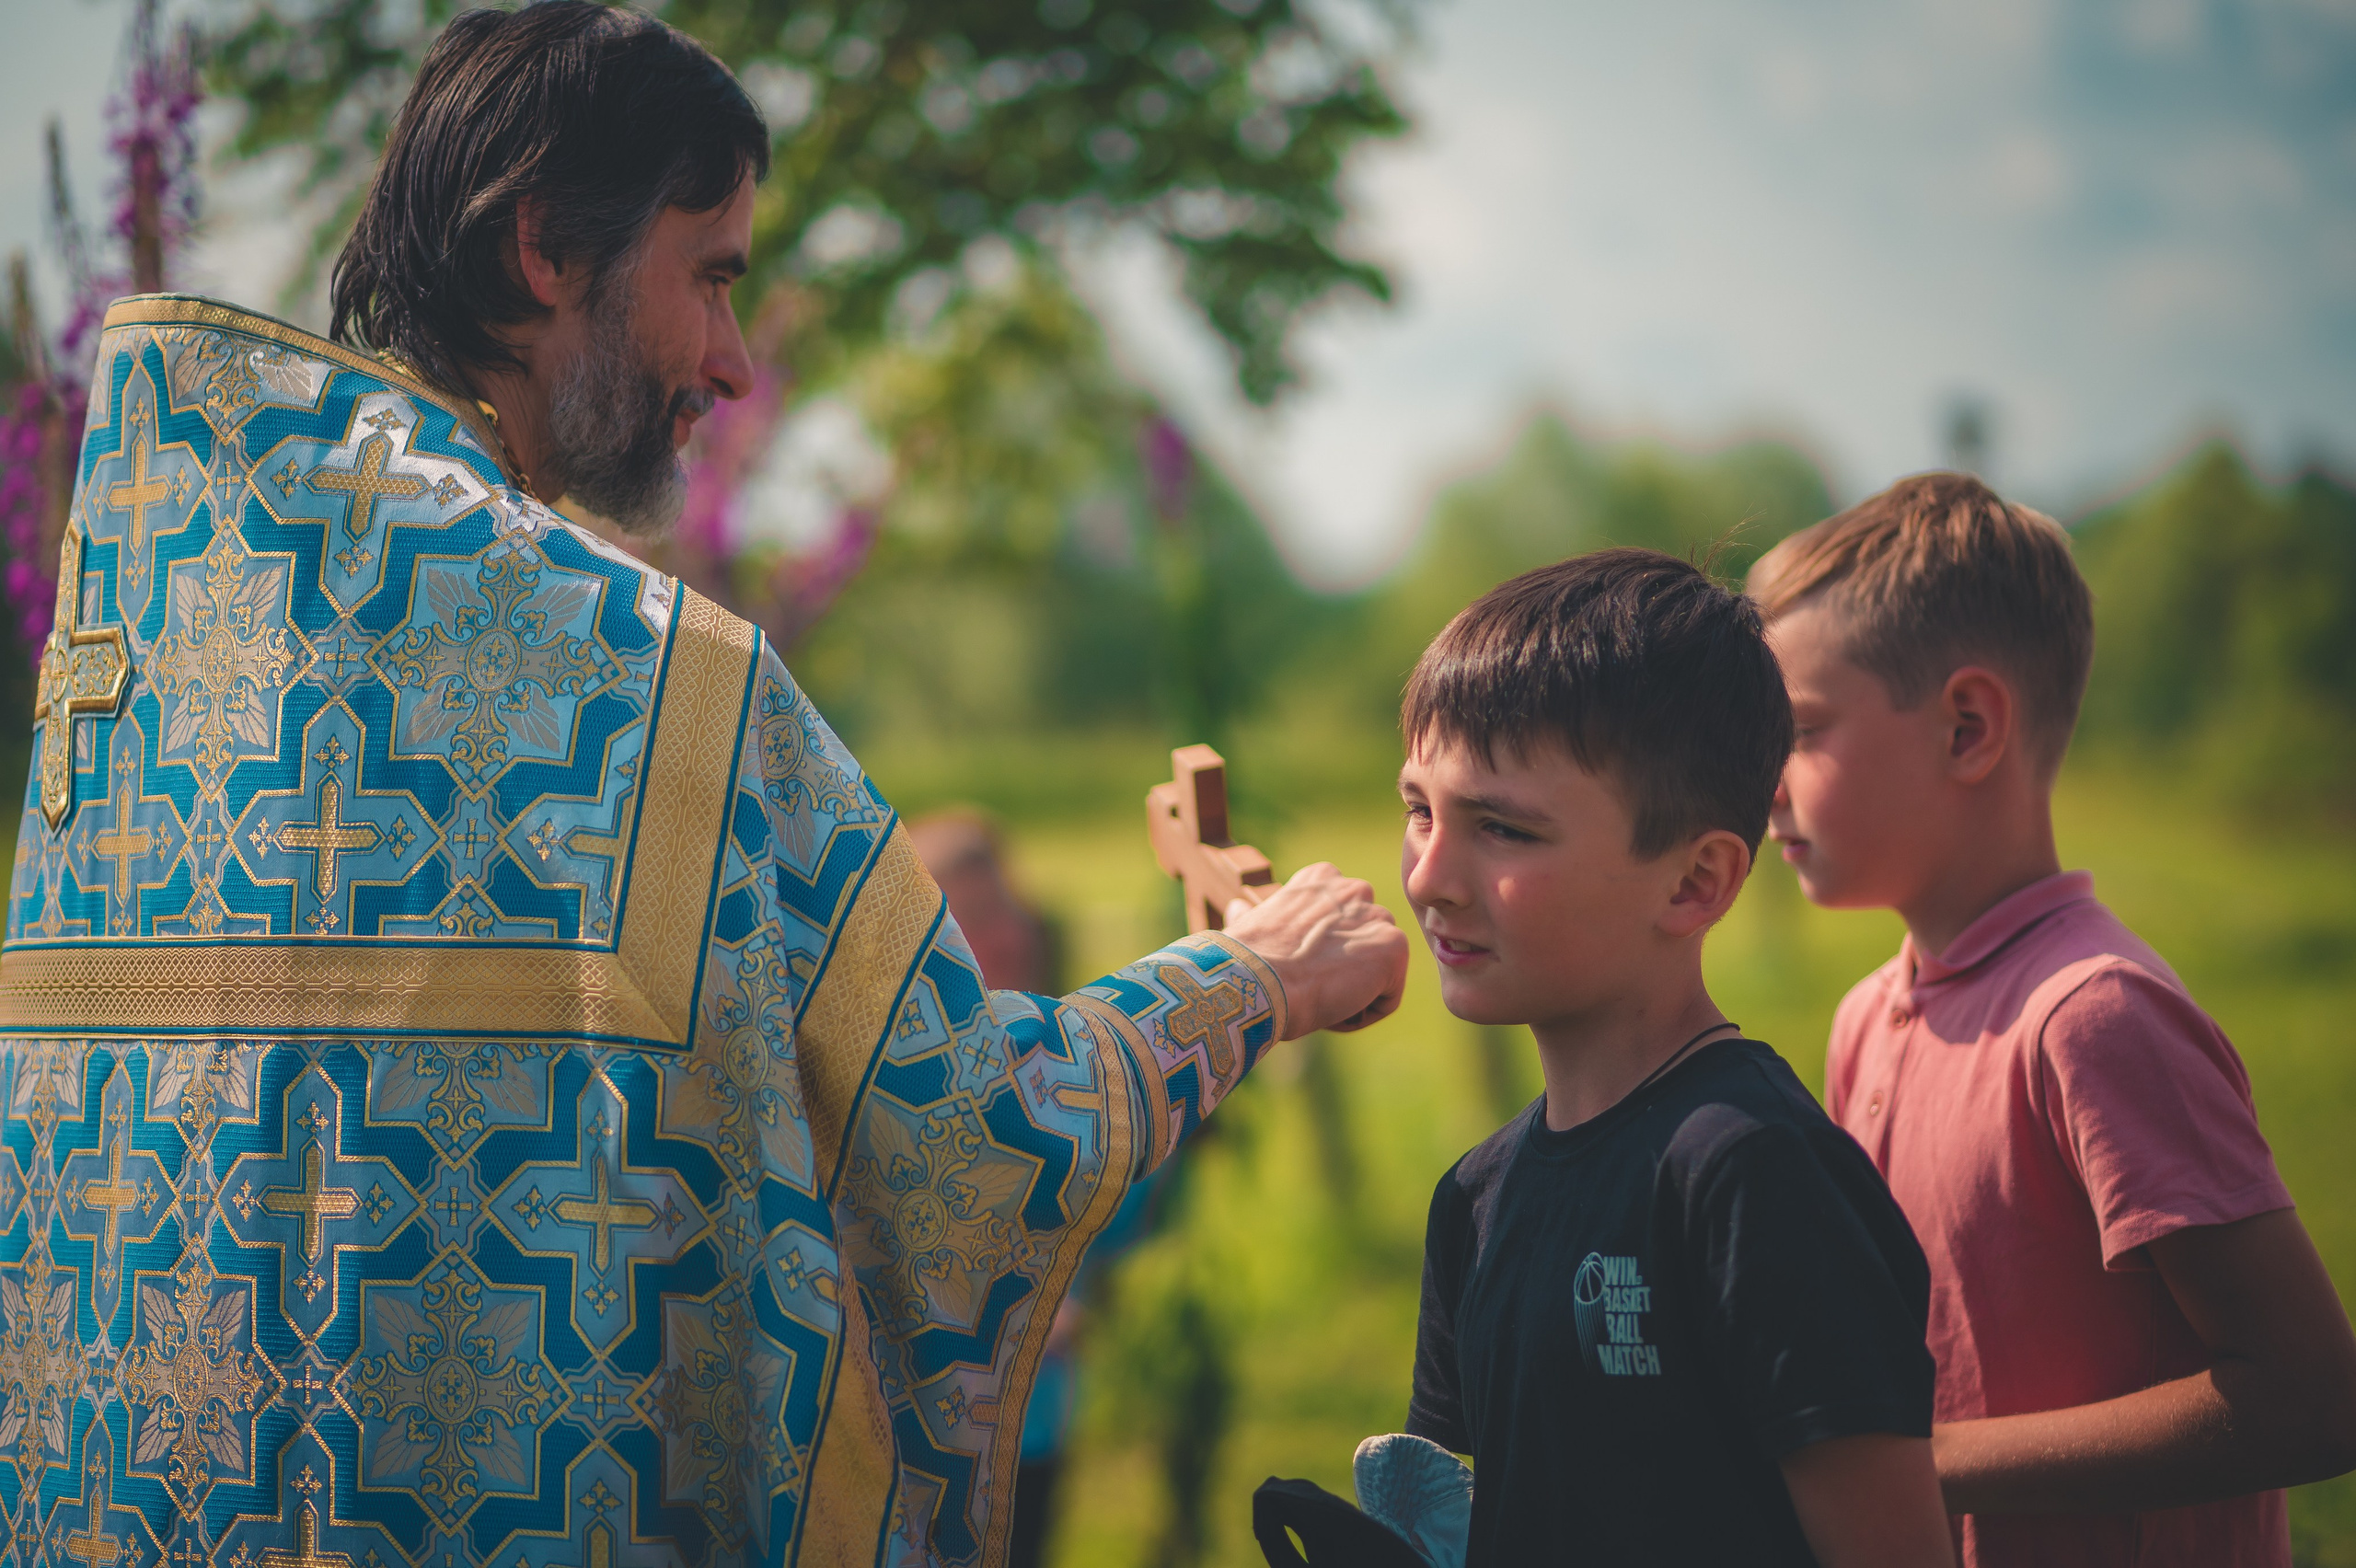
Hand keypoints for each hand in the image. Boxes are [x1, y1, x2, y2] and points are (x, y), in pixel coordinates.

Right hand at [1221, 862, 1408, 1038]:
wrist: (1255, 980)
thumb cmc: (1246, 961)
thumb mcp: (1250, 926)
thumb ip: (1256, 915)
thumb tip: (1237, 908)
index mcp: (1322, 877)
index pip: (1341, 924)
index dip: (1318, 955)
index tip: (1295, 967)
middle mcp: (1355, 888)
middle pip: (1364, 946)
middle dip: (1344, 970)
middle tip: (1308, 986)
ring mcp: (1378, 916)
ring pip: (1377, 974)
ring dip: (1353, 993)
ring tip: (1316, 998)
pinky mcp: (1394, 947)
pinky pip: (1387, 998)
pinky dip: (1361, 1014)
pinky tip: (1331, 1008)